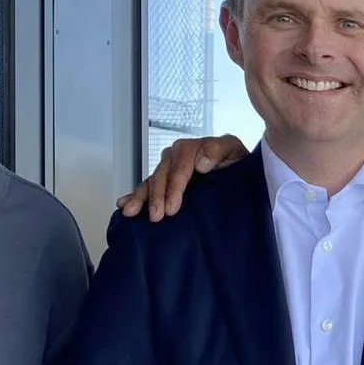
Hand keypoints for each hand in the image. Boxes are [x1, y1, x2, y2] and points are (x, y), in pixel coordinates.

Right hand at [116, 134, 247, 221]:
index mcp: (192, 148)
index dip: (174, 186)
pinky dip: (135, 195)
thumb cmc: (237, 163)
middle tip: (156, 216)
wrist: (240, 174)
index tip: (172, 207)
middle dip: (157, 196)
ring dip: (140, 197)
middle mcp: (177, 156)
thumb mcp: (234, 151)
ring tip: (131, 211)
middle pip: (162, 174)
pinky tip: (124, 204)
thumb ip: (218, 150)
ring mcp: (169, 169)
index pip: (179, 165)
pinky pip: (147, 187)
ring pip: (151, 181)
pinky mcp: (166, 182)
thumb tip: (200, 162)